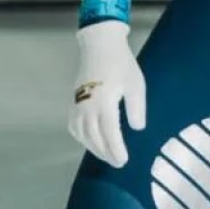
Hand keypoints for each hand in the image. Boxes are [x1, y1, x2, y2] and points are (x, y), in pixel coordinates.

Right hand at [67, 20, 146, 167]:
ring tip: (107, 155)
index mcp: (104, 102)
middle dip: (106, 153)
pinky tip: (91, 142)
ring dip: (94, 148)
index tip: (123, 160)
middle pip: (94, 137)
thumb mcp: (136, 84)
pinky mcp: (72, 102)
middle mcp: (87, 106)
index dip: (116, 149)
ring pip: (82, 134)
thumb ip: (136, 107)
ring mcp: (77, 104)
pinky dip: (82, 138)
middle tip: (118, 163)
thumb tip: (137, 128)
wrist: (99, 45)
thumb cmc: (120, 63)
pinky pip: (74, 127)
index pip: (109, 133)